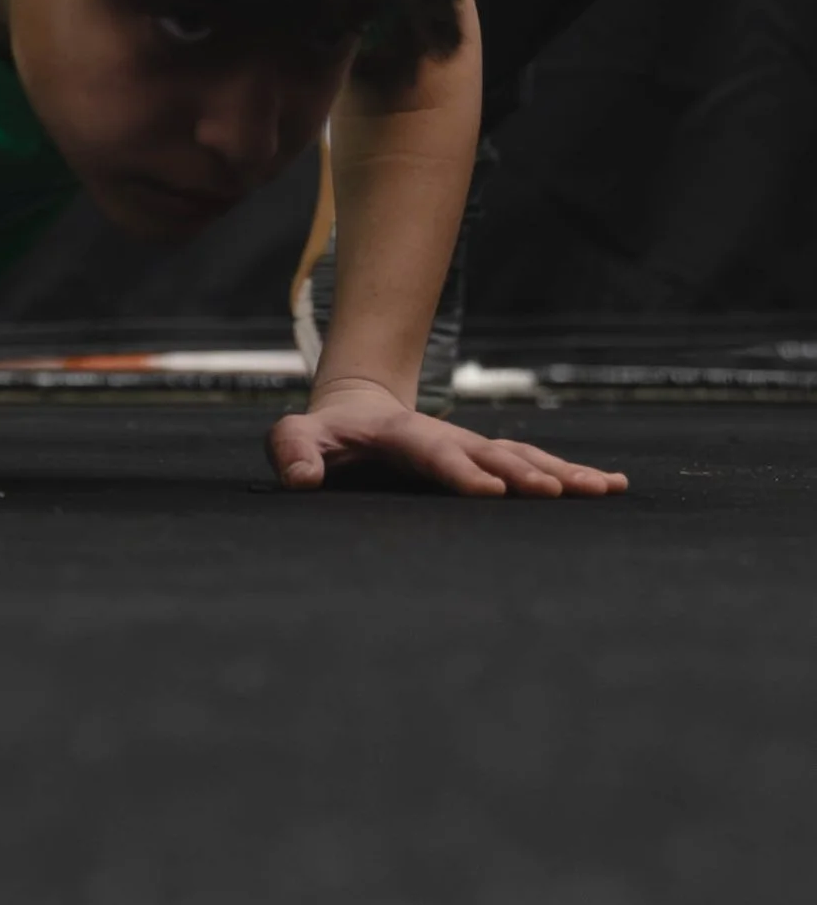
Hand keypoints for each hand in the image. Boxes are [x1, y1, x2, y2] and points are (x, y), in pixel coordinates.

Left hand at [269, 377, 626, 499]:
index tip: (492, 492)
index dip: (461, 472)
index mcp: (400, 433)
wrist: (353, 410)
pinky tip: (611, 486)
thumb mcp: (294, 437)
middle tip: (561, 494)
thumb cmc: (322, 435)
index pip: (434, 452)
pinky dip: (569, 473)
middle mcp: (445, 436)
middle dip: (525, 474)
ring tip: (605, 488)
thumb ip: (293, 452)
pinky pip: (531, 462)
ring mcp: (469, 446)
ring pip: (521, 456)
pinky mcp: (485, 459)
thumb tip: (301, 478)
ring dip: (563, 472)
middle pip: (490, 453)